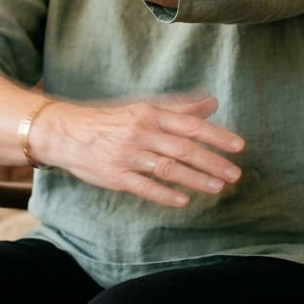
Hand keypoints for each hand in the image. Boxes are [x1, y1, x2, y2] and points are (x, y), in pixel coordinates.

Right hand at [28, 96, 244, 207]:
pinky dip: (165, 194)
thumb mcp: (143, 108)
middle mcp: (140, 133)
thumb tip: (211, 102)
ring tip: (217, 188)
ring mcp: (127, 155)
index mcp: (149, 114)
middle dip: (212, 162)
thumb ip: (179, 107)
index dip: (216, 136)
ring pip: (168, 168)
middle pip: (183, 148)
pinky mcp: (115, 176)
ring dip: (195, 179)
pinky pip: (145, 186)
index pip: (190, 125)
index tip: (238, 147)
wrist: (66, 133)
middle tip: (235, 173)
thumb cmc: (110, 120)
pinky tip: (184, 200)